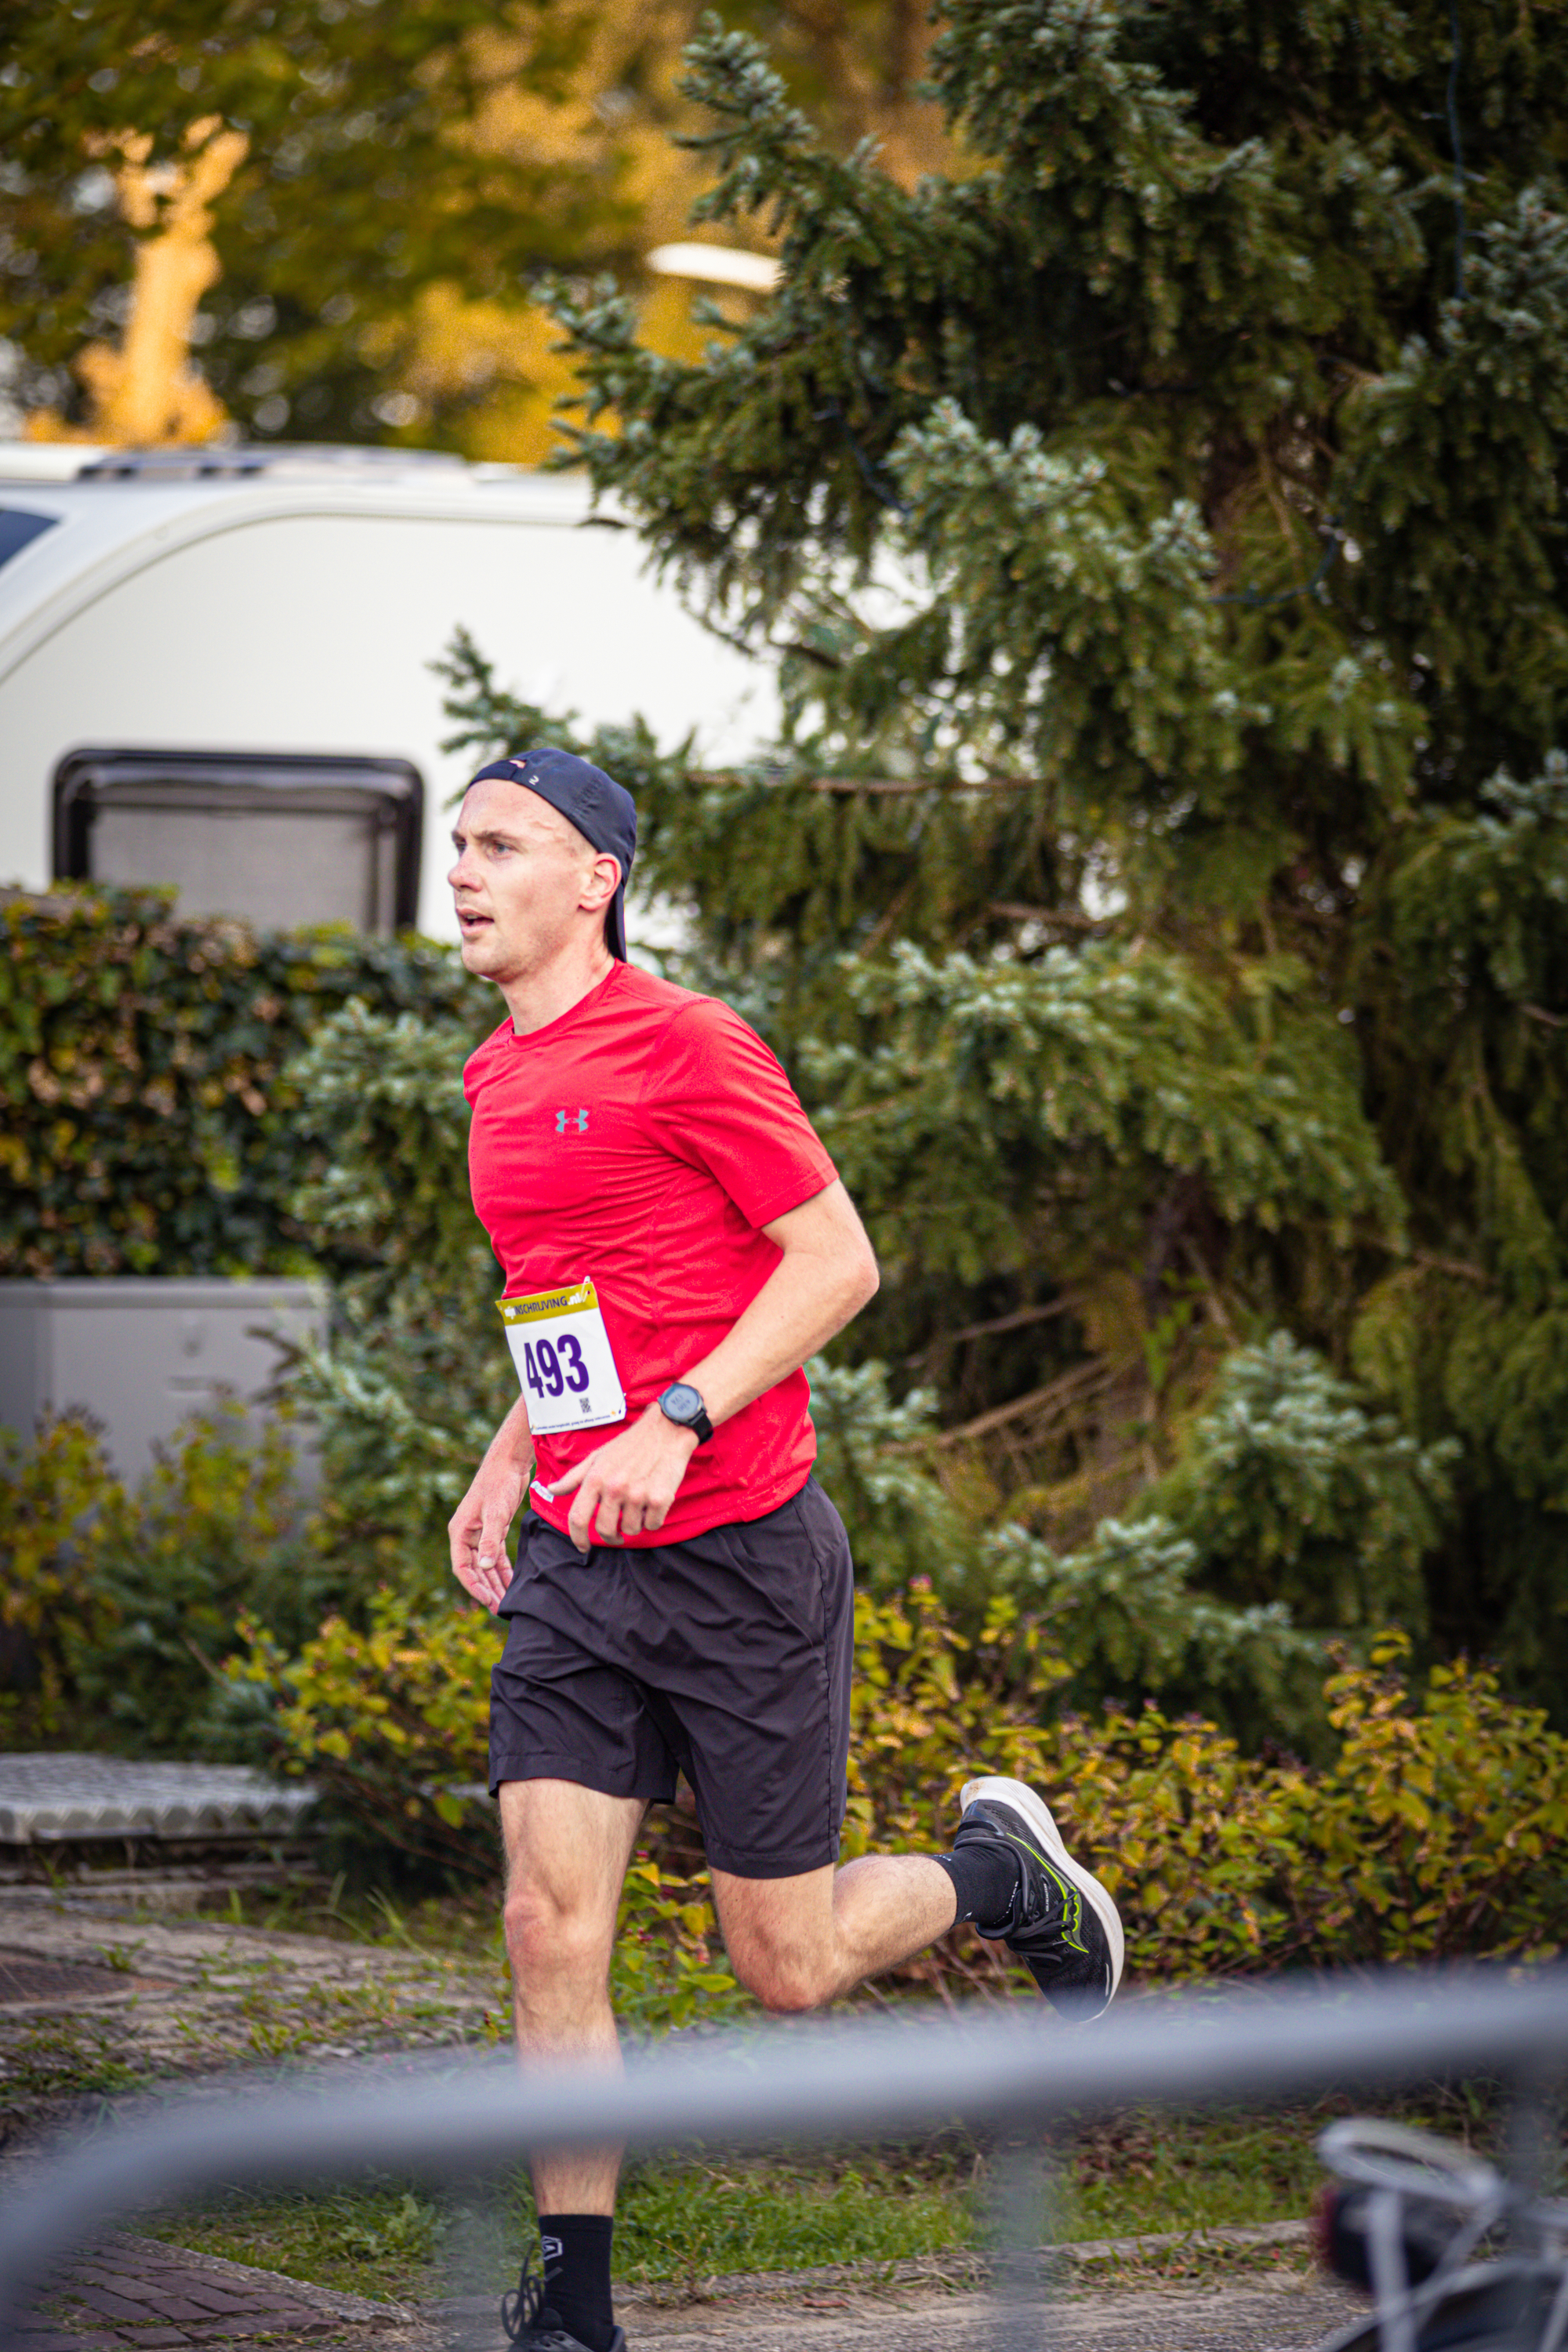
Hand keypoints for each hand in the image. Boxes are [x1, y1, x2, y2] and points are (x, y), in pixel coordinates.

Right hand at [449, 1453, 528, 1611]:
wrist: (509, 1462)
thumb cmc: (498, 1484)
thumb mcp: (495, 1513)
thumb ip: (490, 1540)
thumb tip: (484, 1566)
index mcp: (459, 1532)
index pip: (462, 1567)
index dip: (473, 1586)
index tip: (487, 1601)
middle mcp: (467, 1535)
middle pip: (475, 1570)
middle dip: (486, 1589)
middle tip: (499, 1609)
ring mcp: (480, 1532)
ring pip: (486, 1565)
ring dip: (495, 1582)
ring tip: (505, 1601)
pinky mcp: (494, 1529)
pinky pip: (496, 1555)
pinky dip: (503, 1569)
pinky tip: (511, 1583)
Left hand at [543, 1404, 698, 1550]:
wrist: (667, 1430)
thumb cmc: (630, 1444)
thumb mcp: (598, 1456)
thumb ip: (574, 1477)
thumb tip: (551, 1489)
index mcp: (595, 1478)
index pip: (578, 1518)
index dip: (577, 1538)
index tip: (583, 1547)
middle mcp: (614, 1488)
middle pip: (604, 1530)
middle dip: (610, 1537)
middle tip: (616, 1533)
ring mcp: (637, 1494)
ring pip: (630, 1529)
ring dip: (634, 1524)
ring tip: (638, 1507)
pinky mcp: (660, 1499)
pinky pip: (652, 1525)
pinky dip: (653, 1520)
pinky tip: (653, 1503)